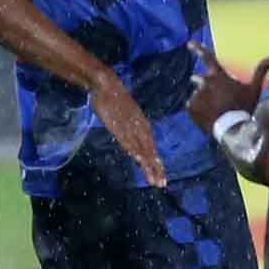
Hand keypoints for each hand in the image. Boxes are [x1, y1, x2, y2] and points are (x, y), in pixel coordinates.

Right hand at [88, 70, 166, 187]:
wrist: (106, 84)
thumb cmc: (113, 97)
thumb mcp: (124, 114)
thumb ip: (129, 125)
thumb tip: (131, 135)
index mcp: (142, 125)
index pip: (151, 148)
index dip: (156, 163)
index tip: (160, 177)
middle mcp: (140, 127)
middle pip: (150, 151)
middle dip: (156, 168)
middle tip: (162, 184)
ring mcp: (131, 128)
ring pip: (142, 150)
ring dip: (149, 165)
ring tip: (154, 180)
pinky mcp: (120, 127)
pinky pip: (129, 142)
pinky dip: (136, 152)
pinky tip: (141, 162)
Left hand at [186, 42, 268, 132]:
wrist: (232, 129)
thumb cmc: (244, 107)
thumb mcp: (254, 89)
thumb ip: (261, 72)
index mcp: (218, 76)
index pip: (207, 58)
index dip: (198, 49)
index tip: (189, 43)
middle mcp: (204, 82)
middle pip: (199, 79)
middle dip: (204, 85)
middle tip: (214, 97)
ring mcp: (196, 95)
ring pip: (197, 94)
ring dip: (202, 99)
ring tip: (214, 110)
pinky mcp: (190, 107)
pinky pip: (192, 106)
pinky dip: (197, 110)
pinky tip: (207, 116)